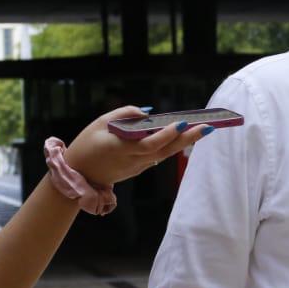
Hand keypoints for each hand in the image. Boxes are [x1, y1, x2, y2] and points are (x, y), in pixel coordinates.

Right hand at [64, 106, 210, 185]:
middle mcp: (134, 160)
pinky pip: (159, 156)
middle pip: (166, 150)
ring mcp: (139, 167)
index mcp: (121, 149)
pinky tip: (185, 136)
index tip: (181, 123)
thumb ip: (124, 114)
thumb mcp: (99, 123)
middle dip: (188, 138)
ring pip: (166, 154)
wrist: (79, 175)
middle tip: (208, 126)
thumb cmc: (87, 144)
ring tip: (203, 129)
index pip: (150, 143)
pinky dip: (172, 146)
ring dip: (185, 142)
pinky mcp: (140, 169)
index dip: (167, 134)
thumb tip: (149, 112)